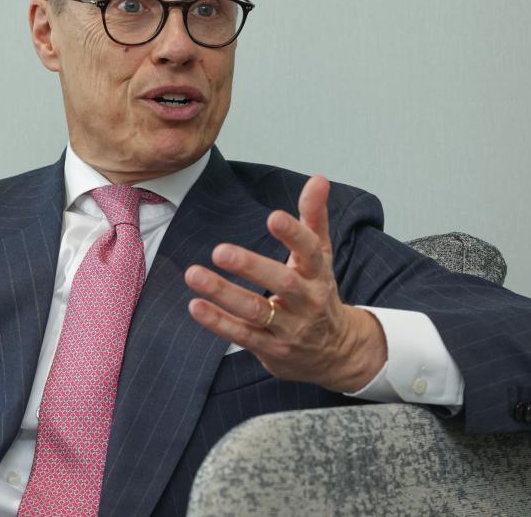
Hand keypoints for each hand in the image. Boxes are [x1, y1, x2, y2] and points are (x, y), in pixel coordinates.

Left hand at [185, 176, 386, 392]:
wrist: (335, 352)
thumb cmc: (319, 294)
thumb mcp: (321, 256)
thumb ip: (314, 217)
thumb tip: (319, 178)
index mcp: (318, 274)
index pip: (311, 251)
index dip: (293, 234)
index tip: (274, 217)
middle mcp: (307, 301)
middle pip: (282, 283)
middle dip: (251, 267)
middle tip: (220, 250)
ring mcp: (288, 328)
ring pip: (256, 311)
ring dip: (223, 293)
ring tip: (194, 274)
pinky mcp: (270, 348)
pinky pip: (242, 336)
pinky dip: (218, 322)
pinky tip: (196, 305)